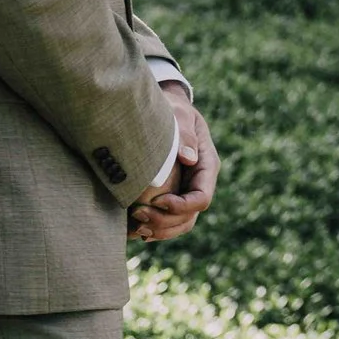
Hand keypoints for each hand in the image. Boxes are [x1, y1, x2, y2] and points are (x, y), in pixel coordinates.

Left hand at [128, 82, 216, 242]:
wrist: (166, 108)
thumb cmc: (172, 108)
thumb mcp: (180, 114)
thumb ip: (184, 132)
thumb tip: (188, 158)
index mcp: (205, 166)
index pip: (201, 197)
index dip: (181, 206)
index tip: (158, 201)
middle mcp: (198, 182)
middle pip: (190, 216)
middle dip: (165, 222)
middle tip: (137, 216)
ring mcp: (185, 190)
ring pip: (180, 223)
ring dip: (159, 230)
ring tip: (134, 228)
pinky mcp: (172, 193)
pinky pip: (167, 220)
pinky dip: (153, 228)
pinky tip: (133, 230)